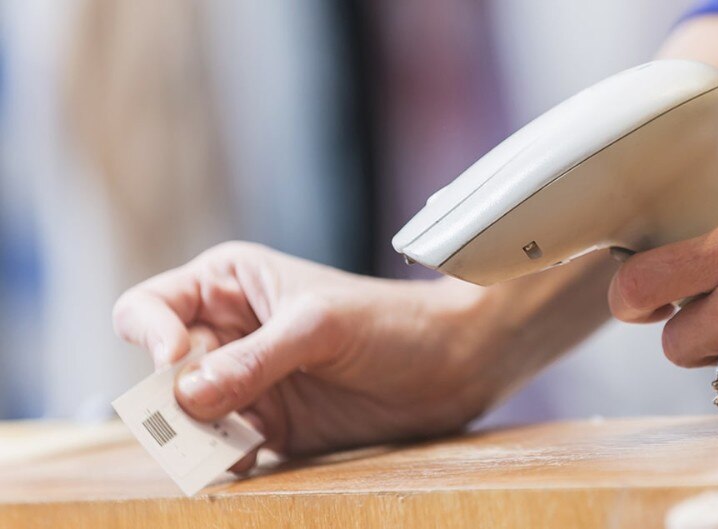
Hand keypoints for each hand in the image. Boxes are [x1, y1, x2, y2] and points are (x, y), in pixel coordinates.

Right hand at [113, 242, 505, 470]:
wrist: (454, 365)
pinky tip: (250, 456)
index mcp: (228, 285)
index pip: (150, 310)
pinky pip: (225, 448)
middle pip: (161, 374)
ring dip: (198, 435)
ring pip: (187, 419)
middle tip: (204, 417)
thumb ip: (255, 360)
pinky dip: (226, 457)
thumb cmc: (393, 322)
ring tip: (234, 441)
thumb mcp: (320, 327)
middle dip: (172, 399)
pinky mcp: (271, 428)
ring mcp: (247, 384)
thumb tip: (187, 394)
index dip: (151, 336)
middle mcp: (228, 334)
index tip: (175, 361)